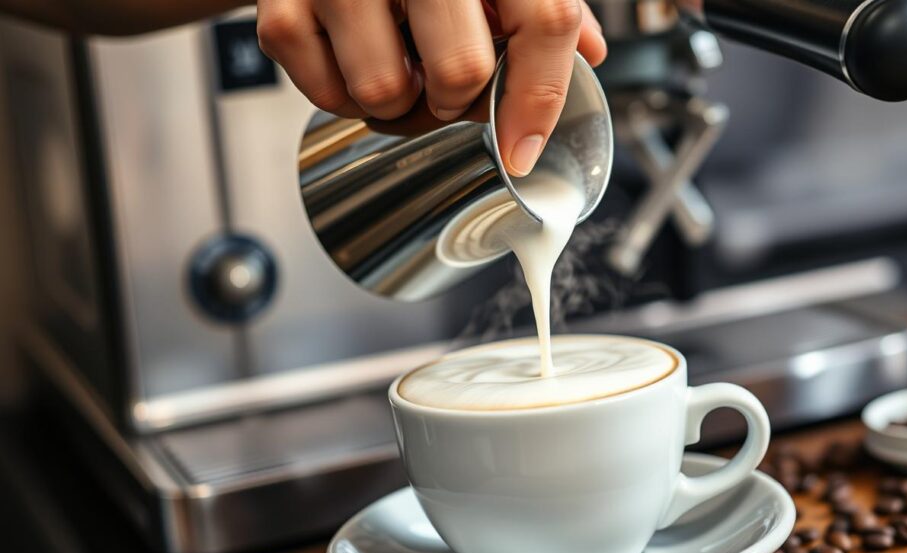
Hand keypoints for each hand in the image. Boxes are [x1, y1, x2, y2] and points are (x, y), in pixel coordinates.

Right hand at [256, 0, 606, 175]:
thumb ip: (542, 3)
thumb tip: (589, 54)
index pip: (544, 22)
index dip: (540, 98)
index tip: (523, 149)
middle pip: (460, 73)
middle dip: (457, 100)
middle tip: (445, 83)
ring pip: (385, 95)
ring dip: (399, 104)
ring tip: (397, 64)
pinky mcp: (281, 6)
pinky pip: (326, 96)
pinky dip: (343, 95)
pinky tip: (352, 55)